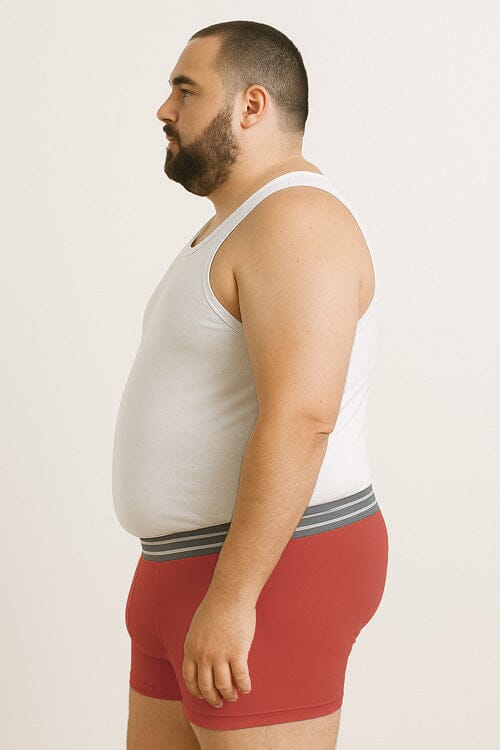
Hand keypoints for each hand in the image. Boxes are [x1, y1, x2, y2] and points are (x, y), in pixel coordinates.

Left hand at [182, 592, 255, 707]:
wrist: (230, 594)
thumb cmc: (216, 606)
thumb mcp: (197, 626)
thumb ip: (197, 643)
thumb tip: (201, 658)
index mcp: (191, 648)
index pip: (190, 678)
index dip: (196, 691)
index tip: (203, 695)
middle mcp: (203, 655)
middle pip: (206, 687)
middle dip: (213, 699)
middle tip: (219, 702)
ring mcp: (220, 655)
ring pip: (223, 686)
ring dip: (229, 695)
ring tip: (234, 696)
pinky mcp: (237, 652)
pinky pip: (241, 678)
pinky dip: (244, 686)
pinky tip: (246, 688)